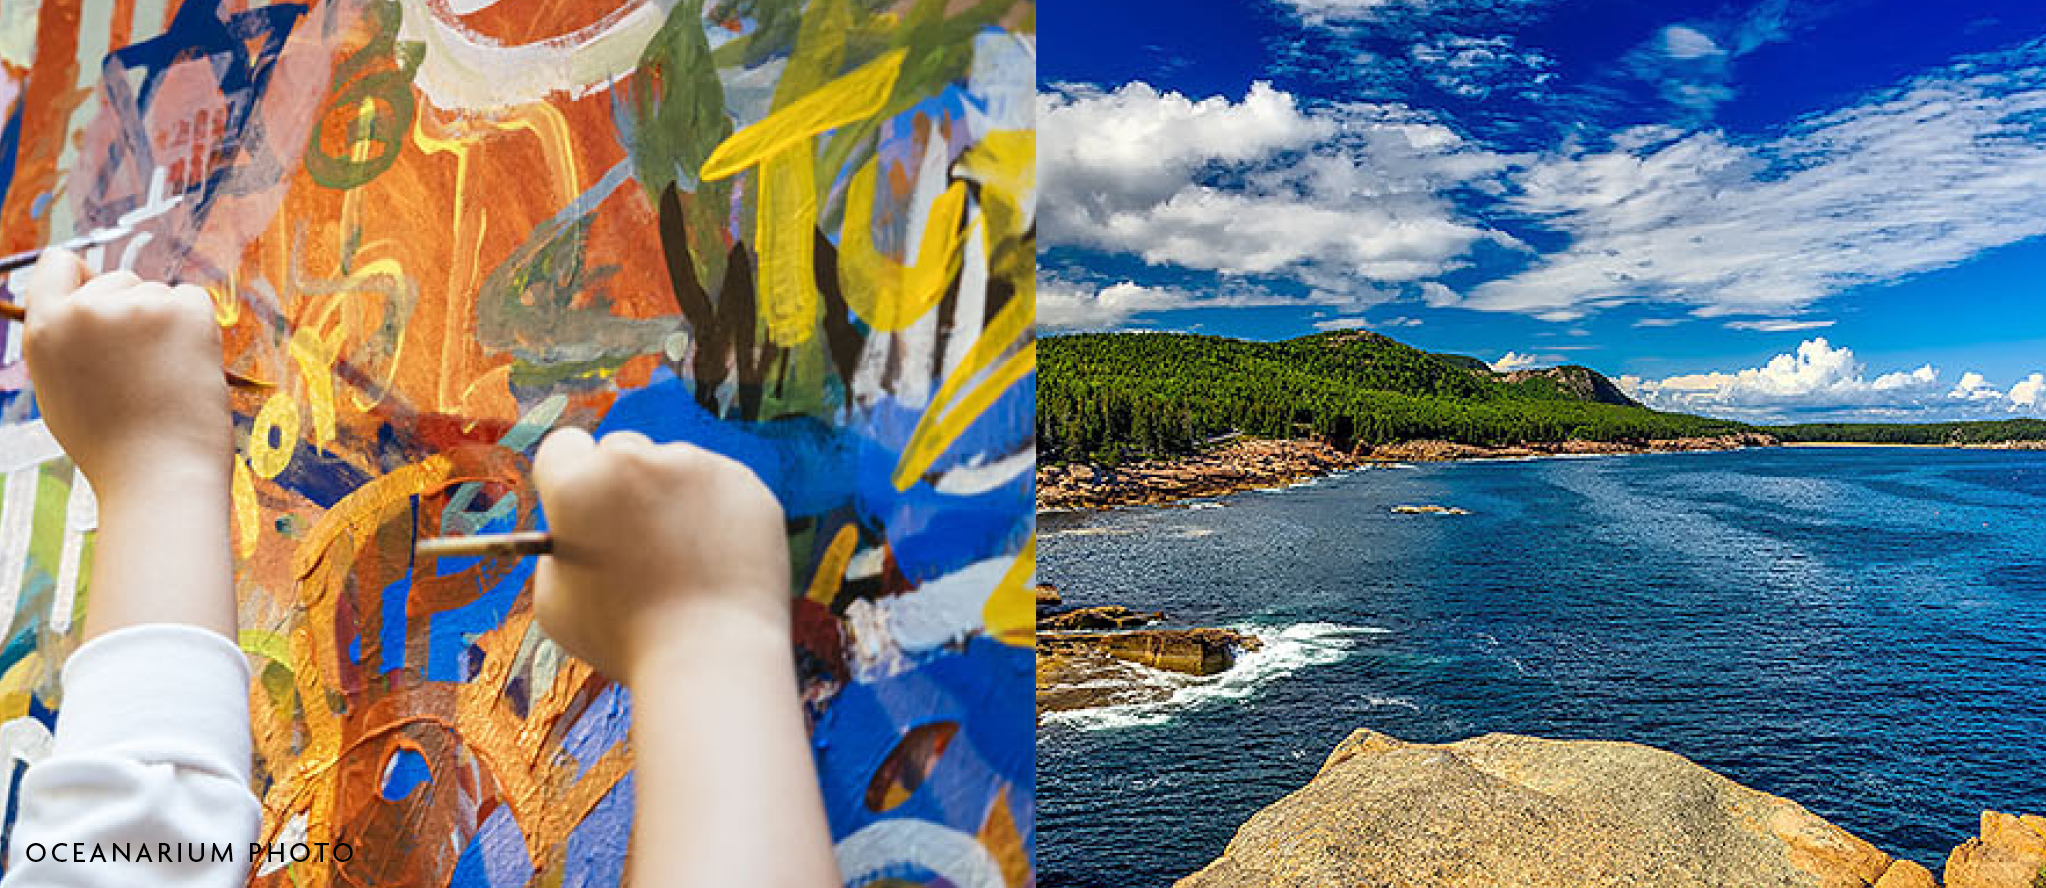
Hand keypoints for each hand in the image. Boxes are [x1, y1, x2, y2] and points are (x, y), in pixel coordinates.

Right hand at [22, 250, 231, 500]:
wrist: (158, 473)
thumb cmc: (112, 444)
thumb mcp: (59, 386)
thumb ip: (66, 339)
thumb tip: (86, 303)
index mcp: (45, 327)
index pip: (58, 263)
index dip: (84, 279)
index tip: (103, 301)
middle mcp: (85, 309)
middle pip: (119, 278)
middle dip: (133, 310)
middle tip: (140, 367)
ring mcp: (137, 307)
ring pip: (159, 292)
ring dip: (167, 323)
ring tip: (163, 377)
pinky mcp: (184, 312)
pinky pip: (194, 298)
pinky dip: (198, 325)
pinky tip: (188, 364)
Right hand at [530, 428, 791, 683]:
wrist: (711, 657)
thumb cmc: (625, 640)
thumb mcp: (556, 601)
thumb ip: (560, 549)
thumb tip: (579, 529)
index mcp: (579, 483)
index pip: (565, 447)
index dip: (570, 478)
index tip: (584, 504)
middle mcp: (638, 461)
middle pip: (622, 449)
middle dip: (623, 484)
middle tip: (634, 539)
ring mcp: (699, 466)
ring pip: (677, 468)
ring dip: (674, 498)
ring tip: (682, 562)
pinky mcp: (744, 484)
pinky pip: (719, 488)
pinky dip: (716, 514)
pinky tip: (715, 560)